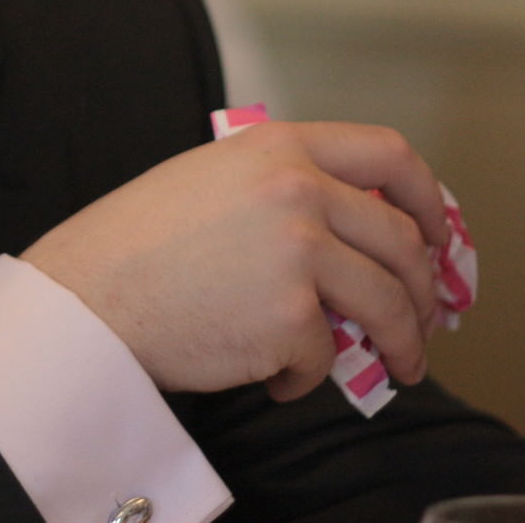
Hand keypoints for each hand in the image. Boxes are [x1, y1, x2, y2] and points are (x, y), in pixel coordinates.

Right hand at [21, 119, 449, 398]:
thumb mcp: (213, 179)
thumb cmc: (138, 244)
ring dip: (401, 343)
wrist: (88, 296)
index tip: (436, 236)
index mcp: (280, 148)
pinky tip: (273, 374)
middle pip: (401, 240)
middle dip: (423, 292)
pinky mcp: (291, 316)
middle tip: (422, 323)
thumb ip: (283, 185)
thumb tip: (355, 232)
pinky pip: (327, 357)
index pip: (390, 155)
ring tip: (396, 367)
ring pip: (387, 302)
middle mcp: (299, 189)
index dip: (428, 199)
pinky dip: (306, 376)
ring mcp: (299, 251)